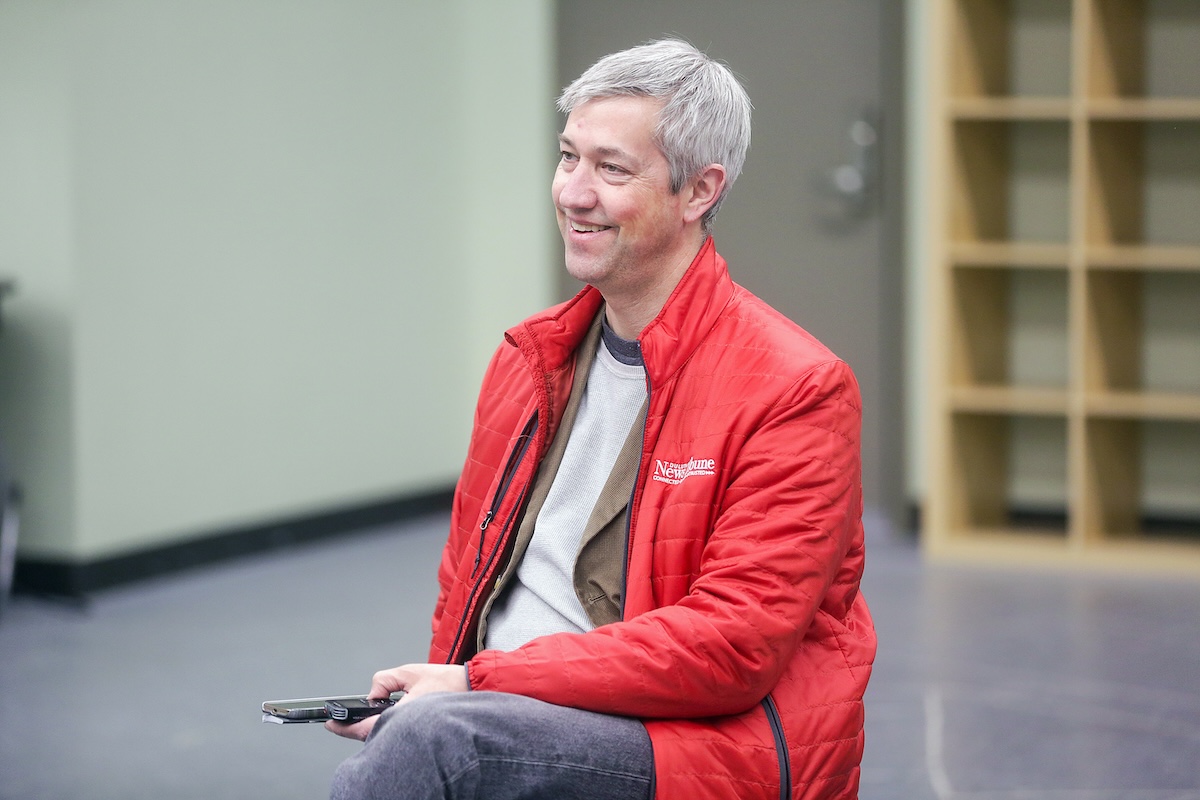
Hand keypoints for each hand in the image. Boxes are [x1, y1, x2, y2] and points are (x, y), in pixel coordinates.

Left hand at [324, 663, 468, 740]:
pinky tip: (385, 718)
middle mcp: (405, 729)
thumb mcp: (411, 672)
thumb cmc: (447, 682)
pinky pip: (395, 734)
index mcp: (401, 716)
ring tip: (361, 717)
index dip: (344, 727)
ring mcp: (412, 733)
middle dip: (355, 729)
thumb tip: (373, 692)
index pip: (365, 728)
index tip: (330, 723)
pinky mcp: (419, 733)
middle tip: (339, 722)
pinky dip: (385, 728)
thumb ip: (386, 680)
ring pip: (383, 737)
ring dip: (371, 728)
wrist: (473, 689)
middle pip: (371, 736)